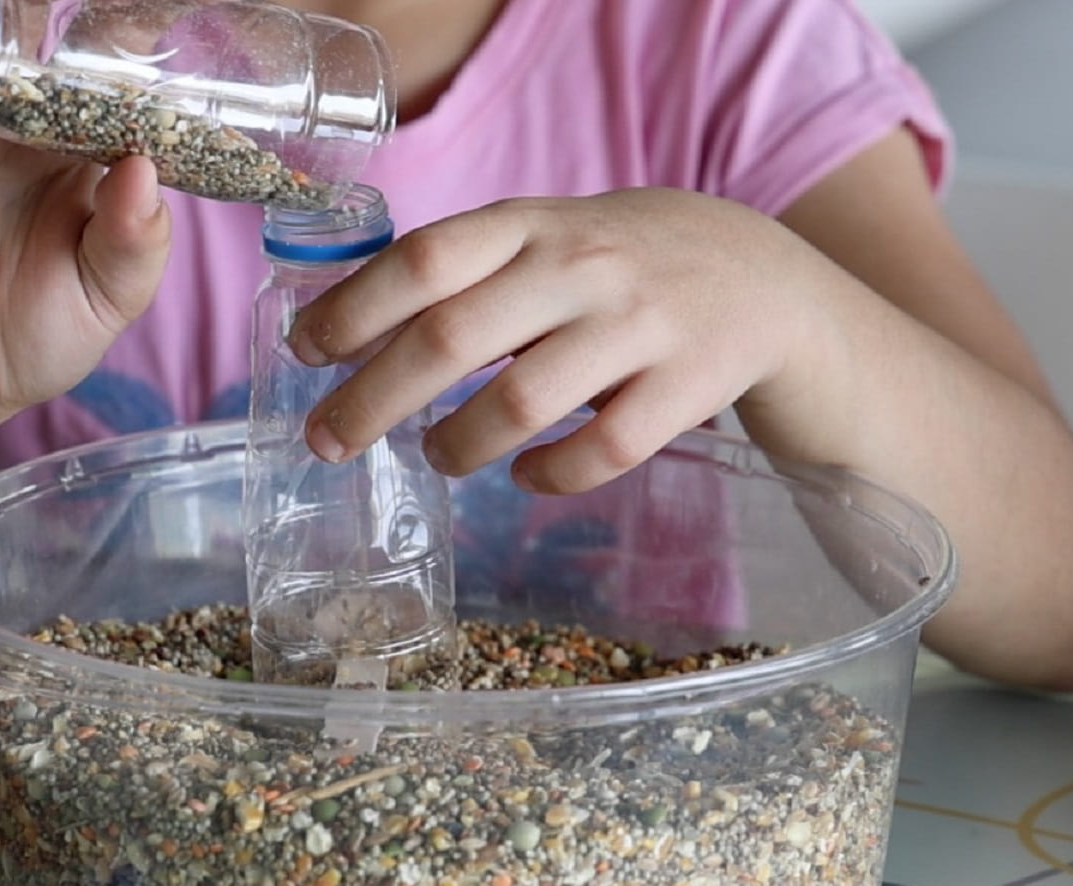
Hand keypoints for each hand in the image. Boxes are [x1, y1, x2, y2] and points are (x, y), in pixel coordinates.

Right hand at [0, 0, 171, 441]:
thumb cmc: (31, 338)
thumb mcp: (107, 301)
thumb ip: (135, 245)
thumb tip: (144, 169)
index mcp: (74, 158)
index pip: (101, 87)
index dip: (123, 53)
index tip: (150, 26)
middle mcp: (10, 135)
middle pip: (28, 50)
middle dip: (46, 12)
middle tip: (88, 0)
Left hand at [288, 189, 828, 493]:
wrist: (771, 281)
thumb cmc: (629, 265)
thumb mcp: (552, 236)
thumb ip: (469, 269)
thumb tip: (348, 332)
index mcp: (533, 222)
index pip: (422, 260)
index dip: (351, 310)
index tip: (302, 352)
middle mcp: (581, 266)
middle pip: (449, 339)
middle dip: (370, 400)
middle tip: (327, 441)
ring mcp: (639, 325)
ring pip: (517, 404)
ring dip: (457, 445)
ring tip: (438, 456)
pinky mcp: (689, 385)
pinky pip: (600, 451)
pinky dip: (547, 475)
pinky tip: (525, 475)